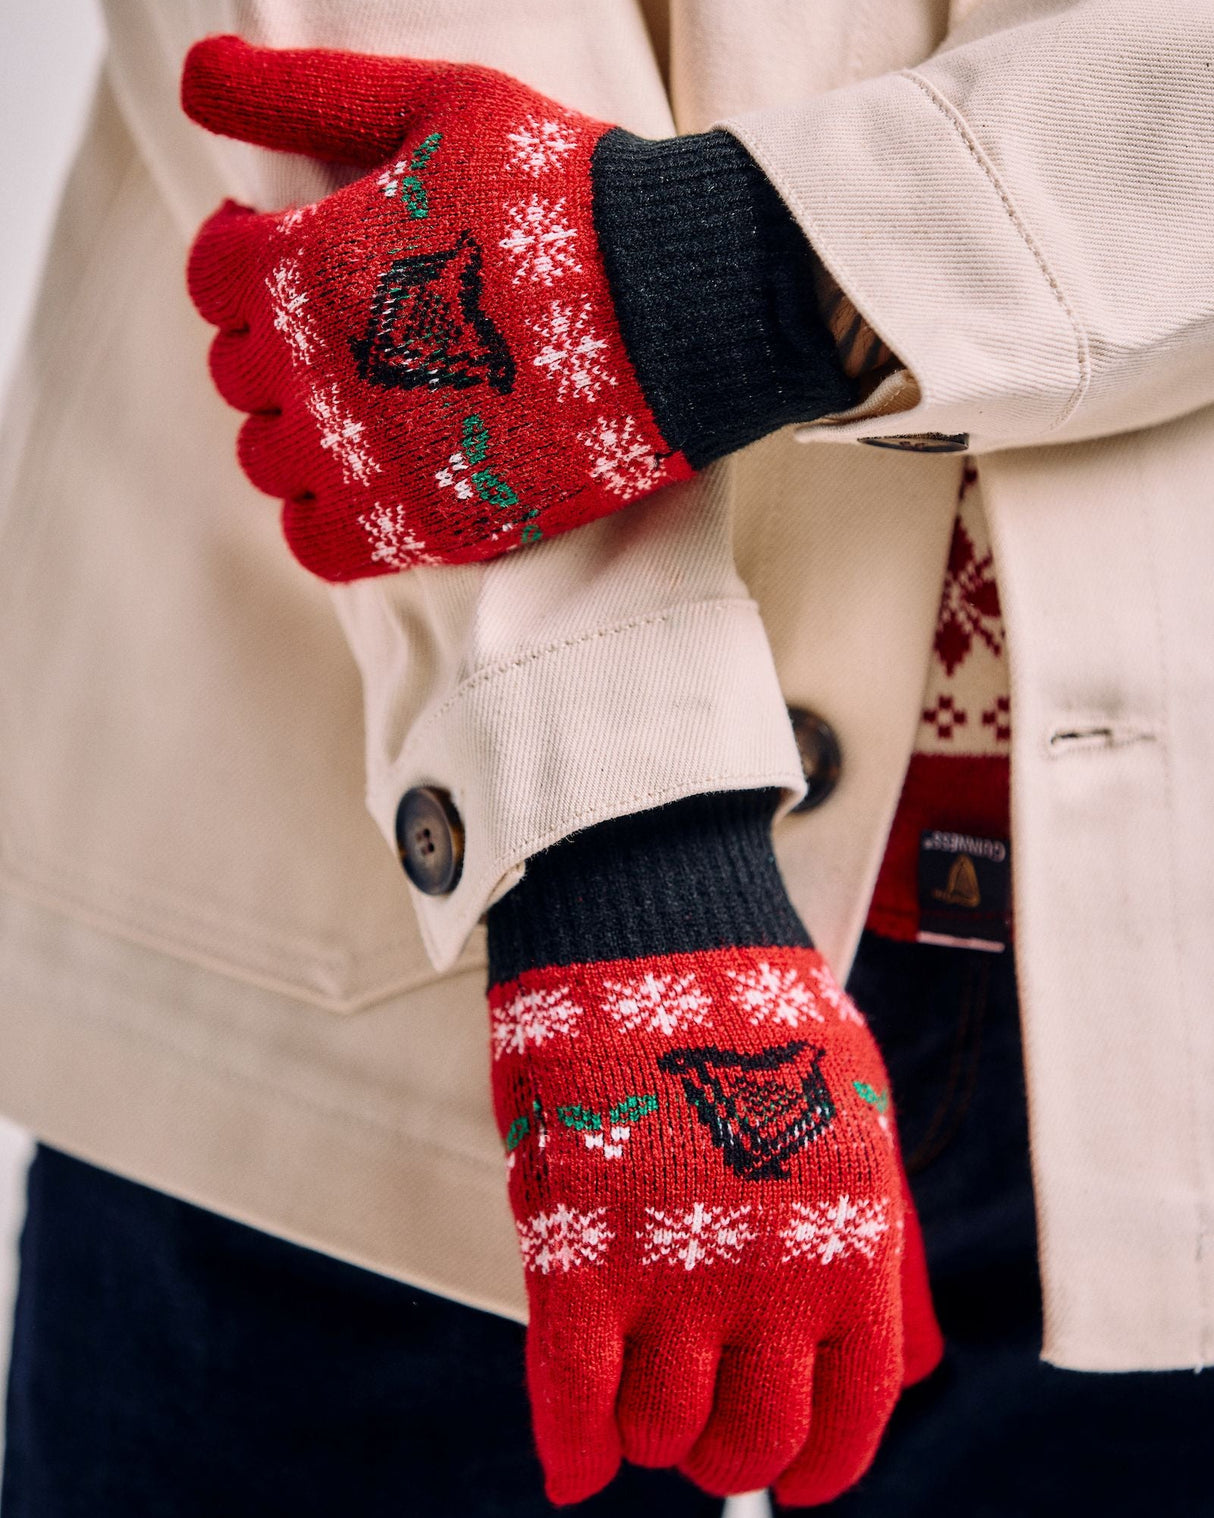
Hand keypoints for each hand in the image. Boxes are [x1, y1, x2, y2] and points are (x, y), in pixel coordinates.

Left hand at [182, 36, 694, 579]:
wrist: (679, 305)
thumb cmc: (565, 194)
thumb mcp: (440, 107)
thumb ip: (306, 92)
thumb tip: (198, 72)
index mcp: (303, 262)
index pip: (215, 278)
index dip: (248, 258)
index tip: (300, 251)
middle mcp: (316, 369)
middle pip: (239, 374)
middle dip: (281, 345)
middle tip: (359, 328)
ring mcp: (368, 458)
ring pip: (269, 460)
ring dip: (302, 433)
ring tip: (368, 405)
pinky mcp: (425, 525)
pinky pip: (320, 543)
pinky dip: (329, 518)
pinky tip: (375, 480)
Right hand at [490, 942, 940, 1505]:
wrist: (658, 929)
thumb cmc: (751, 1016)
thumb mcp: (856, 1120)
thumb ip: (878, 1242)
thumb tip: (909, 1357)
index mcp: (851, 1243)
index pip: (852, 1413)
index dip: (822, 1463)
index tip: (800, 1475)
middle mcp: (774, 1277)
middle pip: (749, 1443)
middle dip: (722, 1445)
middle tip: (697, 1411)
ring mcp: (675, 1270)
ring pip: (658, 1430)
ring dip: (644, 1426)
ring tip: (634, 1374)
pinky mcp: (583, 1251)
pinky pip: (574, 1399)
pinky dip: (570, 1447)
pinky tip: (572, 1464)